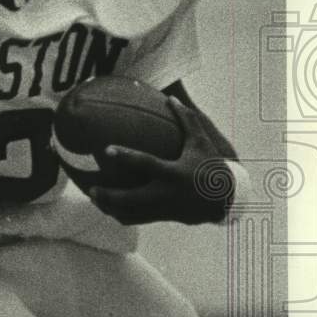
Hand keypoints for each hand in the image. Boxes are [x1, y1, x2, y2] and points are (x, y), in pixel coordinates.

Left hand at [89, 96, 231, 225]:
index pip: (145, 164)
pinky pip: (136, 219)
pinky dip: (120, 214)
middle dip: (108, 196)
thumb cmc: (211, 166)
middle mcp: (166, 193)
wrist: (226, 200)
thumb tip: (171, 96)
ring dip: (109, 208)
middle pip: (130, 199)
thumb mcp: (201, 142)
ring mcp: (163, 208)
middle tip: (90, 187)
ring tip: (92, 197)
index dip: (125, 157)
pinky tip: (107, 207)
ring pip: (130, 213)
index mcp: (173, 173)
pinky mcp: (162, 217)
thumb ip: (186, 119)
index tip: (106, 149)